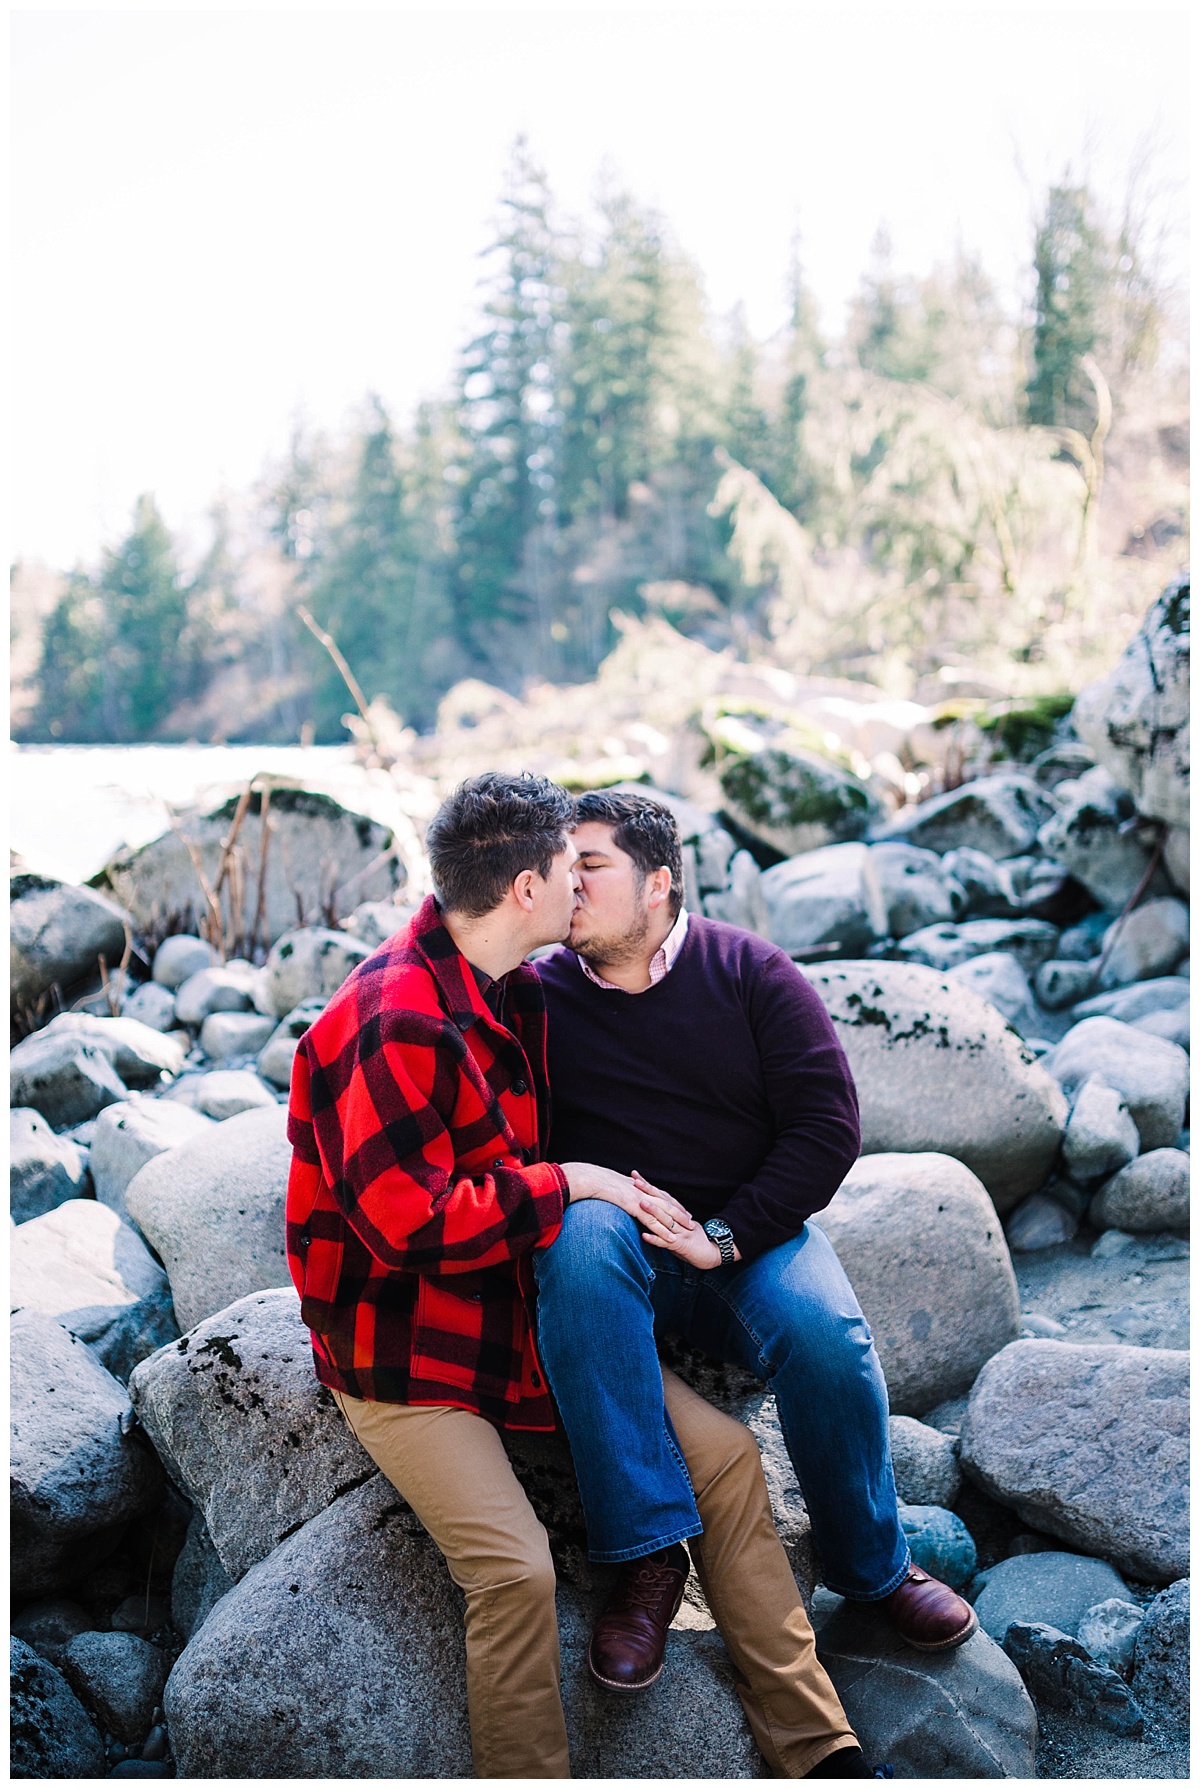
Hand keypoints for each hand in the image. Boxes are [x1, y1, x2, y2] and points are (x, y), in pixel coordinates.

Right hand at [562, 1162, 694, 1231]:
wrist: (593, 1180)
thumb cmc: (600, 1183)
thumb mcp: (615, 1186)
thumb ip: (623, 1192)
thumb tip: (623, 1196)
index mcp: (640, 1187)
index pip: (661, 1195)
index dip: (673, 1203)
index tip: (681, 1209)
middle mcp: (644, 1192)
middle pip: (668, 1203)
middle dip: (680, 1212)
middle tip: (691, 1220)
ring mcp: (642, 1200)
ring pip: (665, 1213)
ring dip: (678, 1222)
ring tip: (688, 1230)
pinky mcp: (637, 1209)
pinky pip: (653, 1222)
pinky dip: (664, 1231)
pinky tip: (671, 1239)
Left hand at [632, 1171, 721, 1268]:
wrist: (712, 1253)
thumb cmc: (693, 1241)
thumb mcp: (680, 1226)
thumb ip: (667, 1219)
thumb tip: (651, 1212)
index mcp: (677, 1214)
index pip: (661, 1196)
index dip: (648, 1186)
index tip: (635, 1176)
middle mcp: (678, 1220)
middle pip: (662, 1203)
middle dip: (648, 1192)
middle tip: (635, 1181)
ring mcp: (680, 1232)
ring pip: (665, 1220)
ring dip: (652, 1211)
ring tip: (640, 1203)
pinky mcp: (681, 1245)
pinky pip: (666, 1242)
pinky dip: (655, 1239)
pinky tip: (644, 1236)